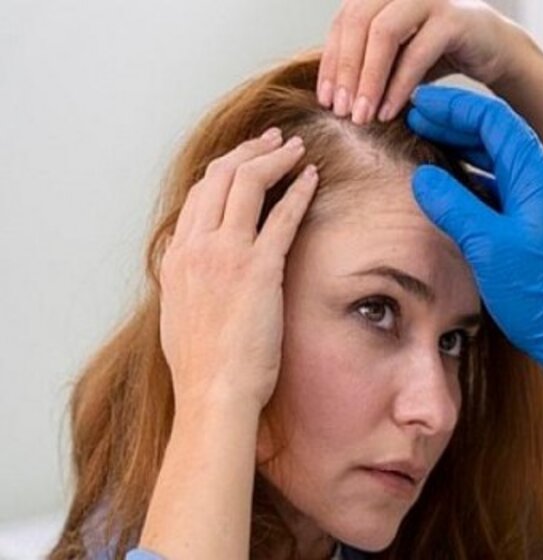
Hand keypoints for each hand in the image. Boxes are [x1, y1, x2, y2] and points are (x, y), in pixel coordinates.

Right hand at [158, 129, 318, 411]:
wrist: (213, 391)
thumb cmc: (202, 364)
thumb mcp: (178, 312)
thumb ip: (184, 278)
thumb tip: (188, 261)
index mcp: (177, 256)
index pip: (198, 194)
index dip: (225, 169)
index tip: (246, 158)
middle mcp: (197, 246)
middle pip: (220, 177)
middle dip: (249, 151)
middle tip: (274, 140)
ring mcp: (226, 254)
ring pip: (247, 184)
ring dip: (274, 158)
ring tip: (295, 148)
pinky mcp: (259, 268)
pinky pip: (282, 216)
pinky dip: (298, 190)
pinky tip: (312, 177)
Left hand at [317, 0, 529, 123]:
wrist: (497, 49)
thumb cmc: (441, 52)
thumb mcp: (396, 56)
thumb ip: (366, 63)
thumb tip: (330, 94)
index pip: (344, 22)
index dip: (331, 61)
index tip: (326, 99)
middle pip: (357, 23)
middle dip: (346, 71)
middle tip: (341, 111)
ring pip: (383, 33)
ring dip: (368, 79)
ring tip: (362, 116)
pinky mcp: (453, 19)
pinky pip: (416, 53)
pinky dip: (398, 86)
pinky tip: (389, 112)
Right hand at [407, 86, 542, 416]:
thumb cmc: (542, 292)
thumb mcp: (489, 246)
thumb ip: (454, 206)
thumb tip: (423, 176)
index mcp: (535, 176)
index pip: (493, 119)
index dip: (453, 106)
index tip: (418, 104)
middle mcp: (540, 181)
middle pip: (493, 134)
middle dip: (452, 122)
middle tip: (413, 118)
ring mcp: (537, 203)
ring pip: (494, 160)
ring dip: (460, 147)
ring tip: (423, 142)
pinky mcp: (532, 226)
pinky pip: (497, 187)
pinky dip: (470, 177)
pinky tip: (447, 183)